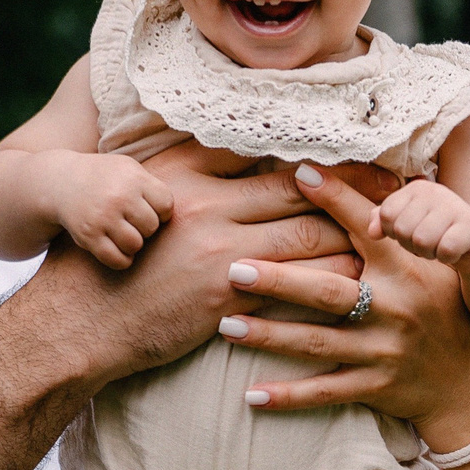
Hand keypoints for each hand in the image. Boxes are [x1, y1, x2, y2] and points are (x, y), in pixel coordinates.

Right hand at [26, 144, 355, 385]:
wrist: (79, 321)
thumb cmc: (106, 259)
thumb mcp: (137, 195)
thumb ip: (186, 170)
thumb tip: (233, 151)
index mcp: (183, 170)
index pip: (263, 147)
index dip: (312, 149)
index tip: (350, 148)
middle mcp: (205, 203)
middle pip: (298, 186)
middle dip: (349, 187)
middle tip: (390, 185)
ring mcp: (219, 251)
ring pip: (309, 233)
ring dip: (351, 235)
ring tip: (382, 233)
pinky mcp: (228, 298)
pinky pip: (298, 285)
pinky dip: (335, 279)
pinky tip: (359, 279)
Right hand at [56, 152, 174, 269]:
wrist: (61, 181)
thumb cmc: (104, 177)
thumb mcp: (129, 168)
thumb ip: (153, 186)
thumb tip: (185, 212)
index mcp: (133, 177)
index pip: (166, 205)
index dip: (161, 212)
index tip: (150, 210)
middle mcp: (119, 196)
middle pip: (152, 227)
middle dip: (145, 228)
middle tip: (133, 223)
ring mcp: (102, 217)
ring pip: (135, 245)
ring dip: (133, 244)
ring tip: (124, 235)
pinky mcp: (89, 236)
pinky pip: (116, 260)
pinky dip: (121, 260)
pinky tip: (117, 250)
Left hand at [216, 165, 469, 445]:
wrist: (468, 385)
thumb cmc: (442, 311)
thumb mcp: (432, 266)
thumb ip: (397, 233)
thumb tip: (365, 181)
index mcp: (404, 270)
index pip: (365, 227)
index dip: (335, 199)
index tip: (298, 174)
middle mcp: (394, 309)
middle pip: (328, 291)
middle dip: (279, 279)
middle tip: (233, 267)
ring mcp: (383, 352)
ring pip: (318, 342)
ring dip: (270, 336)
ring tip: (226, 325)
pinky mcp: (375, 388)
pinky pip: (326, 393)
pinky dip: (289, 396)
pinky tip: (251, 395)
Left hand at [372, 178, 469, 271]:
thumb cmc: (435, 232)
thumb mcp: (406, 225)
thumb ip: (384, 222)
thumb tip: (372, 232)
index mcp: (415, 189)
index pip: (387, 216)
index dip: (394, 233)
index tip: (411, 233)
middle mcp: (435, 192)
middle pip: (402, 230)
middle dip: (412, 246)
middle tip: (428, 243)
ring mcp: (455, 206)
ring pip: (422, 241)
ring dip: (430, 253)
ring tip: (440, 247)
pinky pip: (446, 249)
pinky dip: (447, 258)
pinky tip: (455, 252)